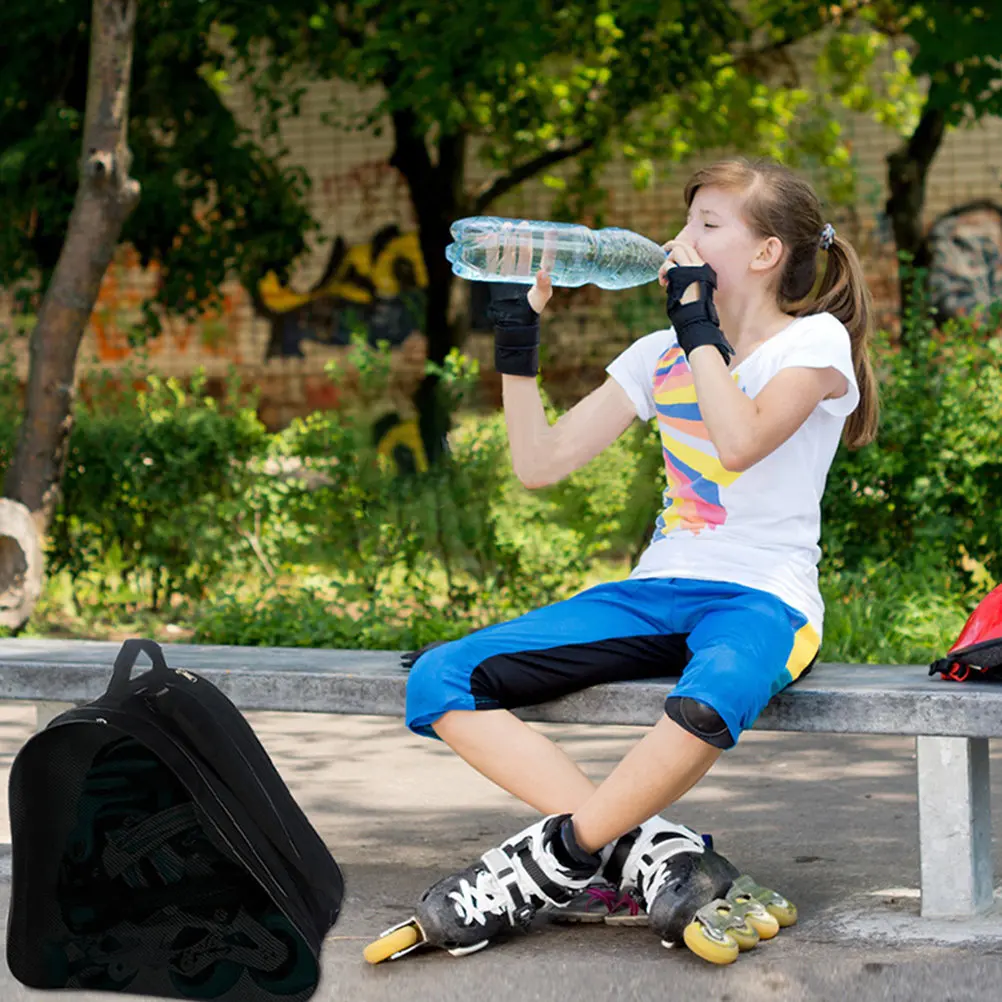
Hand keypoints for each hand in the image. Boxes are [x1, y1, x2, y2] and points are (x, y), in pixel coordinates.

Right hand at [484, 222, 557, 378]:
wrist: (513, 320)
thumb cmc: (531, 308)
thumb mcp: (541, 297)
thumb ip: (543, 286)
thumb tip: (542, 272)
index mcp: (540, 273)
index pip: (546, 255)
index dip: (549, 243)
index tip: (551, 230)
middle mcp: (527, 270)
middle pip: (526, 249)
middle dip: (524, 236)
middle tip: (523, 224)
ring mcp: (512, 271)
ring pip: (511, 251)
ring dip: (508, 239)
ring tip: (507, 227)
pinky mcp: (499, 275)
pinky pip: (495, 260)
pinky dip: (492, 250)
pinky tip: (489, 239)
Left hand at [659, 240, 704, 304]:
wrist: (697, 316)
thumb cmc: (693, 308)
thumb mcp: (694, 288)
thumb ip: (686, 277)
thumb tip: (671, 269)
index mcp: (704, 269)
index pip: (692, 250)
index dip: (679, 247)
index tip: (669, 251)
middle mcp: (700, 265)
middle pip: (684, 246)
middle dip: (670, 246)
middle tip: (662, 250)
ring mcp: (692, 268)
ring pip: (676, 251)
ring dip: (666, 263)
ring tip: (664, 279)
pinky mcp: (683, 274)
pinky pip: (668, 265)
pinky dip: (662, 272)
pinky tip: (663, 283)